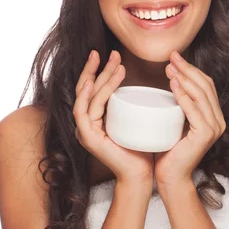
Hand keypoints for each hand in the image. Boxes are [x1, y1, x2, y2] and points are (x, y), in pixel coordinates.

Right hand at [73, 50, 153, 184]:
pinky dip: (88, 96)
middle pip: (86, 89)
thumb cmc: (142, 150)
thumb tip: (145, 86)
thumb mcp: (137, 122)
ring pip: (86, 97)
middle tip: (111, 53)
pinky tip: (94, 82)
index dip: (100, 71)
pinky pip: (83, 112)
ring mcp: (84, 130)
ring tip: (116, 64)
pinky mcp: (87, 137)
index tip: (113, 56)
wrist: (141, 175)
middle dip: (97, 68)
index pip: (92, 90)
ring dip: (100, 78)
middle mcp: (86, 124)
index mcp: (95, 120)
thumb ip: (134, 106)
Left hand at [154, 51, 225, 187]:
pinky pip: (194, 110)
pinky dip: (184, 95)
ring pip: (201, 94)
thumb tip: (168, 83)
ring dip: (185, 78)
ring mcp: (215, 128)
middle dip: (188, 68)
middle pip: (205, 86)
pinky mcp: (206, 134)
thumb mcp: (174, 123)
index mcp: (214, 116)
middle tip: (171, 57)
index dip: (192, 69)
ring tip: (169, 68)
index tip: (175, 58)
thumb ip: (178, 106)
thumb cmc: (168, 151)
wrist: (170, 177)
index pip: (206, 85)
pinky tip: (173, 85)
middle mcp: (219, 121)